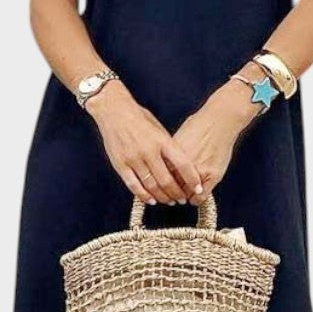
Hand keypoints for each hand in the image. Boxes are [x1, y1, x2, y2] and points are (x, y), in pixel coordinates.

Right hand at [86, 82, 203, 204]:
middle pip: (167, 180)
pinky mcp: (120, 164)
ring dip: (162, 197)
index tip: (198, 188)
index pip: (182, 164)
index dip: (192, 179)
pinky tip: (151, 200)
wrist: (113, 110)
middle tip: (182, 199)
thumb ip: (168, 147)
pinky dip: (144, 196)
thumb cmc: (139, 118)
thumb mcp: (159, 128)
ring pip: (151, 186)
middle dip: (177, 193)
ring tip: (169, 201)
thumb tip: (179, 167)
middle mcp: (149, 151)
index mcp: (162, 141)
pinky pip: (134, 186)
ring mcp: (134, 159)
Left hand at [172, 79, 260, 204]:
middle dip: (171, 194)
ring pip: (185, 195)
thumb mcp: (178, 139)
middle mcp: (181, 166)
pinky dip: (197, 200)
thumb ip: (170, 155)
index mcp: (170, 156)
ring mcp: (197, 172)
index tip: (162, 189)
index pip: (159, 179)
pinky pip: (201, 197)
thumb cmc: (200, 125)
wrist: (220, 120)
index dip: (160, 186)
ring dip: (184, 197)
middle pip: (171, 190)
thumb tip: (164, 165)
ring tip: (185, 195)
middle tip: (173, 196)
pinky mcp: (212, 176)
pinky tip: (197, 195)